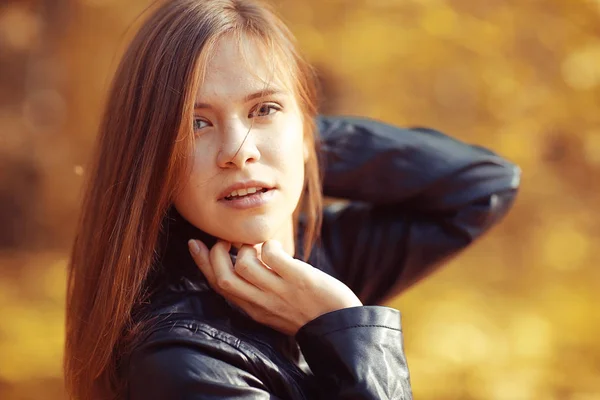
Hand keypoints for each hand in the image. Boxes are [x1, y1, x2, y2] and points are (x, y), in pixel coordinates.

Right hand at [188, 239, 362, 335]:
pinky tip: (277, 247)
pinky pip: (273, 256)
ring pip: (244, 264)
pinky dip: (270, 245)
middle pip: (223, 277)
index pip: (219, 287)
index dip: (202, 264)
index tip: (194, 243)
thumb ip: (256, 290)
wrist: (341, 328)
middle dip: (216, 253)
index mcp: (253, 309)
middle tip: (227, 240)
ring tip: (260, 246)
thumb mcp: (274, 307)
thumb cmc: (308, 312)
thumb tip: (242, 257)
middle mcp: (261, 303)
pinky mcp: (298, 280)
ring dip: (247, 246)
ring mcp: (279, 291)